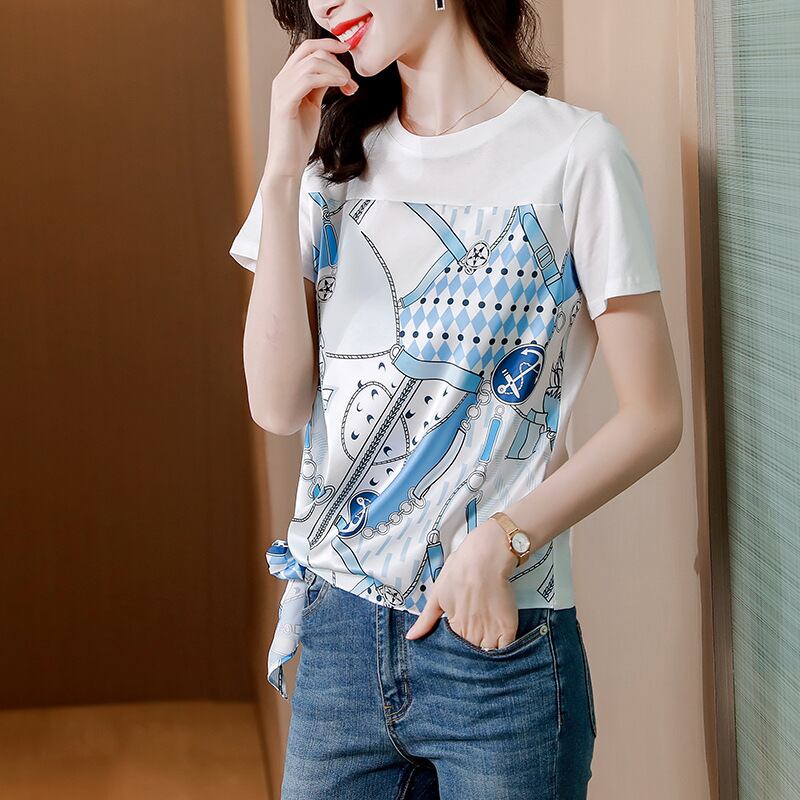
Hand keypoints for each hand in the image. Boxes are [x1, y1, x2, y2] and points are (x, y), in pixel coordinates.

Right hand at [264, 36, 357, 178]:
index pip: (307, 48)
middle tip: (351, 79)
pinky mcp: (285, 103)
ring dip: (336, 71)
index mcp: (287, 78)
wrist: (287, 162)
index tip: (347, 49)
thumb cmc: (298, 138)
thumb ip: (319, 86)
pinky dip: (329, 78)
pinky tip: (341, 86)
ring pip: (312, 63)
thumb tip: (334, 72)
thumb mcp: (312, 105)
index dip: (328, 44)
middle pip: (311, 51)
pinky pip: (308, 79)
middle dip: (336, 60)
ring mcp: (281, 90)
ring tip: (348, 85)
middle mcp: (281, 80)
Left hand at [405, 519, 519, 648]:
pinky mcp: (508, 627)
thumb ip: (426, 620)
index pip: (456, 650)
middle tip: (472, 653)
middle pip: (473, 655)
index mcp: (455, 626)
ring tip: (486, 651)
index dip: (458, 651)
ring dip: (487, 655)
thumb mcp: (437, 595)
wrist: (485, 558)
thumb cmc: (459, 571)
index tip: (459, 650)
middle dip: (472, 658)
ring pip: (489, 655)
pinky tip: (501, 650)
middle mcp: (472, 633)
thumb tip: (410, 637)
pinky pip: (507, 649)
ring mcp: (491, 631)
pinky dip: (504, 653)